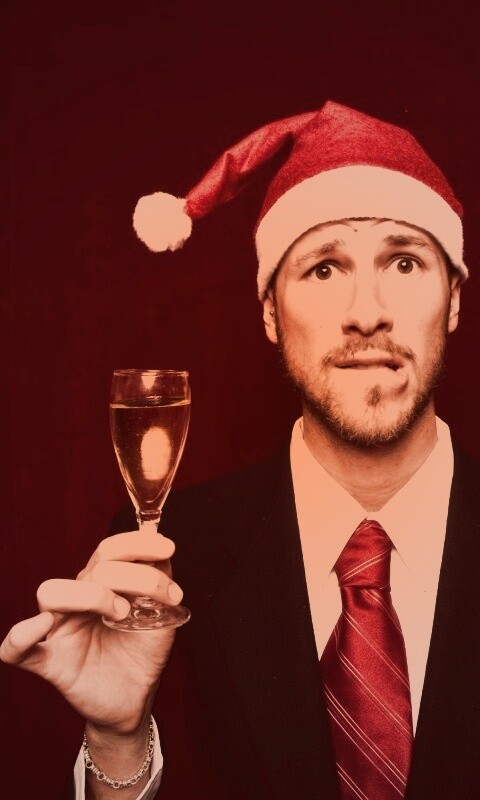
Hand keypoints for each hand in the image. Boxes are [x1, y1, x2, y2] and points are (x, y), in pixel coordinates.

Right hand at [0, 530, 180, 734]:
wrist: (135, 699)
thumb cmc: (142, 652)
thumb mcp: (161, 616)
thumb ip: (160, 585)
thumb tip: (162, 556)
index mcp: (101, 584)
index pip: (109, 550)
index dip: (137, 543)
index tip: (168, 549)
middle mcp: (77, 599)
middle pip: (93, 568)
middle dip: (132, 577)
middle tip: (154, 601)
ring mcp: (60, 629)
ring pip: (51, 592)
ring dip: (91, 595)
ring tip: (120, 614)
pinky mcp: (50, 662)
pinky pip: (17, 648)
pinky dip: (22, 635)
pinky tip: (43, 625)